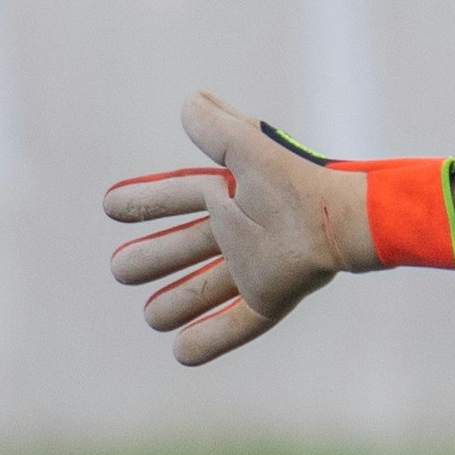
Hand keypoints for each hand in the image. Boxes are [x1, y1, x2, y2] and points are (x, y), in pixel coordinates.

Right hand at [103, 92, 374, 363]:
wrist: (345, 222)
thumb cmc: (299, 184)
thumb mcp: (249, 149)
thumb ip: (218, 128)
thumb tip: (190, 101)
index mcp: (231, 195)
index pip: (179, 196)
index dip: (145, 200)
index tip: (109, 206)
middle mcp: (241, 232)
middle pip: (186, 247)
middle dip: (153, 257)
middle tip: (120, 270)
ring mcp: (257, 267)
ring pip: (206, 288)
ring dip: (177, 302)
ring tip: (150, 316)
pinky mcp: (273, 296)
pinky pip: (238, 323)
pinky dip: (210, 339)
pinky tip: (181, 353)